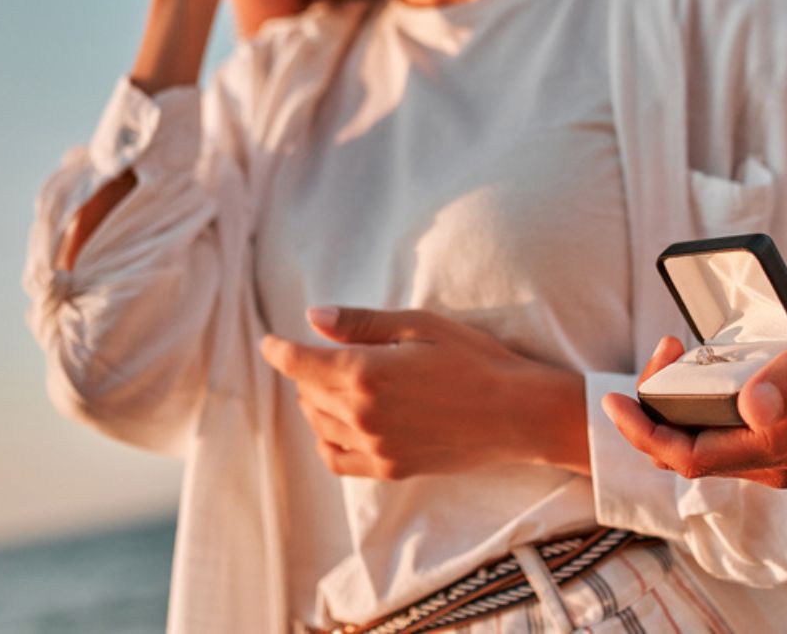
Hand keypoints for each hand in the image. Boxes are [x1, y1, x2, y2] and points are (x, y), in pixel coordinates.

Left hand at [260, 307, 589, 479]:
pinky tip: (340, 424)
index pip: (299, 363)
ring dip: (316, 403)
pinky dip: (327, 440)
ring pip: (319, 425)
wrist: (517, 412)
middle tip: (323, 354)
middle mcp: (361, 414)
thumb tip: (312, 318)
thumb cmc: (475, 359)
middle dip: (306, 372)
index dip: (278, 350)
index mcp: (364, 372)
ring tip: (334, 385)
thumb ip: (361, 323)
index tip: (269, 342)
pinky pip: (338, 459)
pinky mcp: (390, 468)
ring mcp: (375, 446)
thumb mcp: (420, 325)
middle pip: (307, 393)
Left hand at [601, 287, 786, 488]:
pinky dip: (697, 402)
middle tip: (662, 350)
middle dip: (654, 410)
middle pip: (686, 453)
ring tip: (677, 348)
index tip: (614, 399)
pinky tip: (702, 362)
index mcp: (779, 445)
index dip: (643, 433)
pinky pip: (720, 431)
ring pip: (701, 443)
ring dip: (674, 404)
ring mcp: (778, 450)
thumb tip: (753, 406)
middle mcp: (775, 459)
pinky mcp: (781, 434)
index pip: (687, 458)